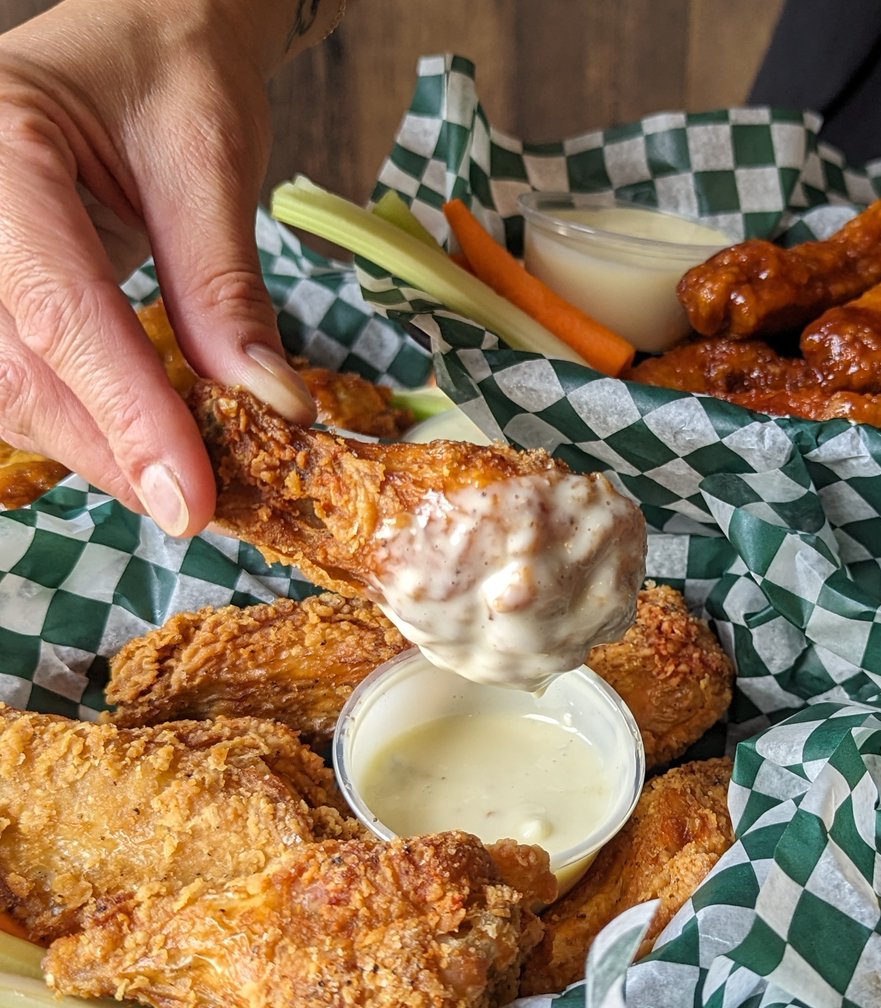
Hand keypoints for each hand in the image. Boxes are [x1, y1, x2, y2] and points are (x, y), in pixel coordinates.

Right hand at [0, 0, 340, 534]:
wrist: (137, 36)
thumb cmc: (172, 70)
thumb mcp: (211, 160)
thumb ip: (225, 288)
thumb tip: (273, 408)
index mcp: (1, 146)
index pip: (60, 308)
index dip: (126, 417)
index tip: (188, 498)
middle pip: (20, 368)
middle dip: (115, 451)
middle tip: (201, 508)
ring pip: (7, 390)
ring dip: (99, 451)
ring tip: (183, 482)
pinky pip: (16, 377)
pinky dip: (85, 424)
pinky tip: (142, 445)